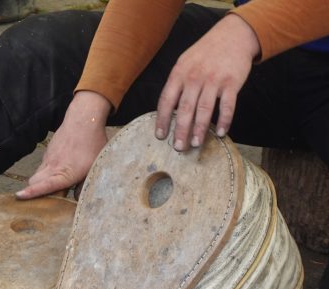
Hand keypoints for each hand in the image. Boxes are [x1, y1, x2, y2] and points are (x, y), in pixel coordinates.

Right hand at [17, 91, 110, 199]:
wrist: (83, 120)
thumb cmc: (92, 144)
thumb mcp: (95, 166)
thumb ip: (85, 185)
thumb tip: (76, 198)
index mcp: (66, 173)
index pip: (45, 185)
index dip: (32, 192)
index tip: (19, 196)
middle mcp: (53, 167)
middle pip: (34, 183)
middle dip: (33, 192)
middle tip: (43, 200)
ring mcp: (49, 159)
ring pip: (37, 175)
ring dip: (40, 183)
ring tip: (54, 185)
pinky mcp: (48, 153)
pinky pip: (42, 167)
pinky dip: (46, 173)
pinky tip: (60, 169)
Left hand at [155, 14, 259, 150]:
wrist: (233, 35)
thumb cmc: (205, 53)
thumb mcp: (184, 62)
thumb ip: (176, 84)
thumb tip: (167, 111)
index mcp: (179, 73)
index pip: (166, 101)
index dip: (162, 120)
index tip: (160, 136)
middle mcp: (195, 77)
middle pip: (185, 109)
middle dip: (180, 130)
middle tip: (178, 147)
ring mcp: (214, 80)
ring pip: (204, 110)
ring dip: (200, 129)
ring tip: (196, 143)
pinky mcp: (232, 82)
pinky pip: (228, 106)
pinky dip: (225, 120)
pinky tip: (222, 132)